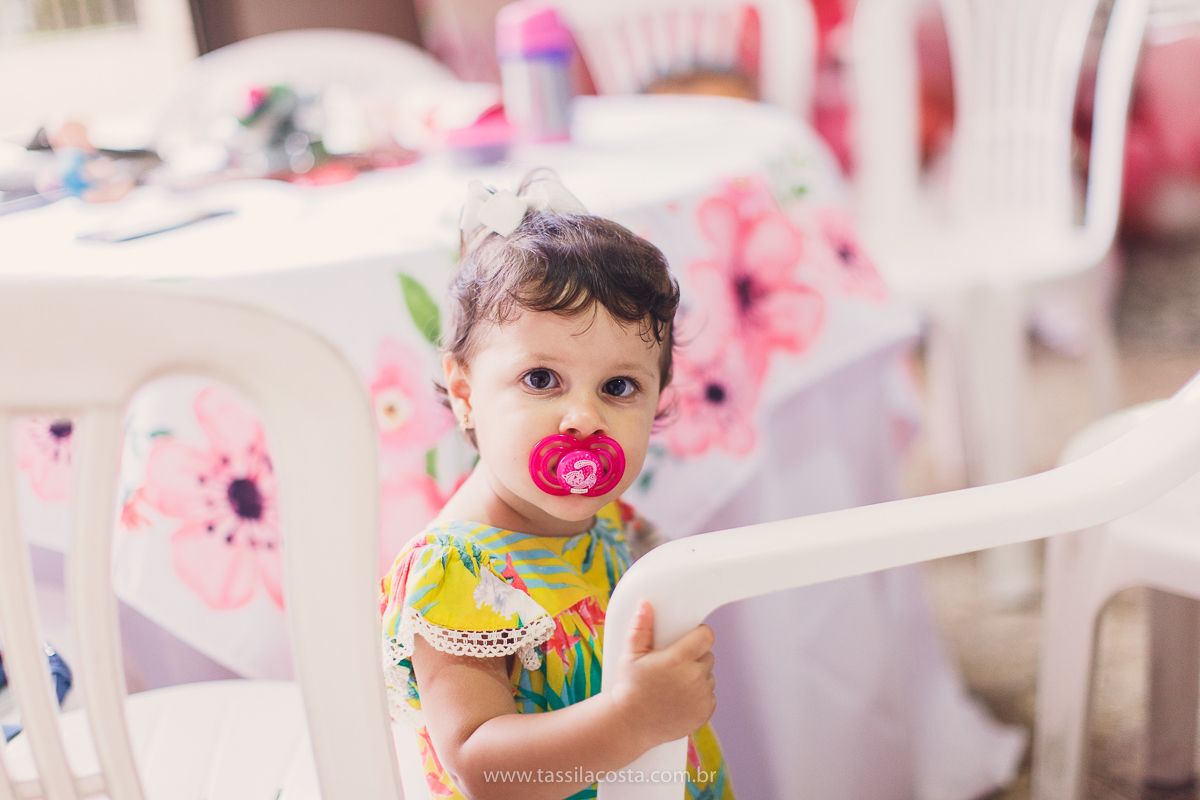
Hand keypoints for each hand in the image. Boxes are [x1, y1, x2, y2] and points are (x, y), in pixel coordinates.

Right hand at [607, 601, 716, 749]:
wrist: (630, 724)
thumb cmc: (629, 687)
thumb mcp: (630, 654)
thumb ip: (640, 627)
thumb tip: (645, 604)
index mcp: (677, 659)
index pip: (707, 636)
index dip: (700, 634)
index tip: (691, 637)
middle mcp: (693, 677)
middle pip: (708, 656)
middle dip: (696, 657)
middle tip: (675, 665)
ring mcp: (701, 697)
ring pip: (709, 677)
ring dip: (698, 677)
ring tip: (676, 684)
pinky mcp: (704, 713)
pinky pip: (710, 697)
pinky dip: (700, 697)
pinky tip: (681, 699)